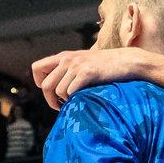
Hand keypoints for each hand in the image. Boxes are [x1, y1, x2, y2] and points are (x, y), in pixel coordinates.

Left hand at [31, 48, 145, 109]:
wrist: (127, 61)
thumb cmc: (106, 65)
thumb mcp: (83, 61)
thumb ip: (68, 69)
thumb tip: (56, 87)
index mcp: (64, 56)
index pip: (36, 68)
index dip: (40, 82)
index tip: (52, 91)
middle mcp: (67, 60)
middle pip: (45, 85)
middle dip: (51, 100)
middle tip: (61, 106)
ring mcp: (77, 66)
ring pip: (58, 91)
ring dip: (65, 101)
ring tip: (75, 102)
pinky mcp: (88, 73)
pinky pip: (71, 91)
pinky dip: (75, 98)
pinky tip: (83, 98)